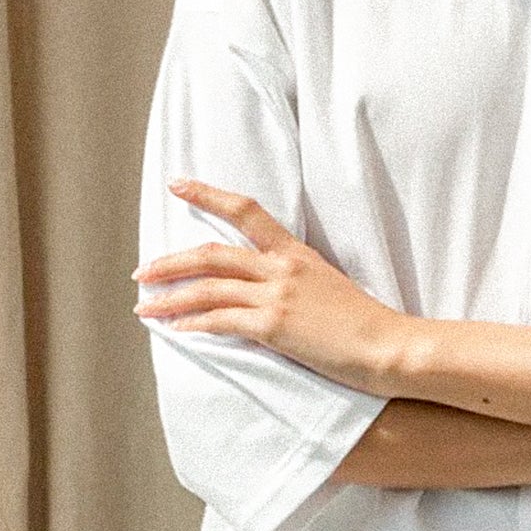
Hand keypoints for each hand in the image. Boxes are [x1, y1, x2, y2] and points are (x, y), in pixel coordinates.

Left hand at [131, 178, 401, 393]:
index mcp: (296, 253)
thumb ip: (294, 279)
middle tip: (142, 272)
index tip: (177, 184)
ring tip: (145, 307)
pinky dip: (193, 325)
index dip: (208, 195)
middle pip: (212, 254)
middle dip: (170, 262)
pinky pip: (221, 321)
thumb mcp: (328, 285)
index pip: (247, 210)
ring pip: (208, 288)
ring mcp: (277, 296)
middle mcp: (282, 268)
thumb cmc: (365, 322)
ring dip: (170, 298)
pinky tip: (176, 331)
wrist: (388, 345)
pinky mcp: (274, 326)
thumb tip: (264, 286)